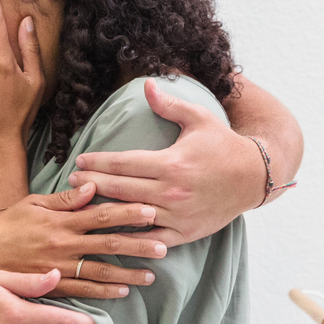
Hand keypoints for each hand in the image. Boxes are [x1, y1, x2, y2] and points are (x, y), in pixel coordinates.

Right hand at [0, 184, 168, 298]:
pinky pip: (83, 290)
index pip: (100, 214)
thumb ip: (64, 199)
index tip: (151, 211)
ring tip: (151, 274)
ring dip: (128, 272)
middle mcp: (63, 245)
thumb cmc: (6, 228)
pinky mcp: (53, 287)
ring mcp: (59, 268)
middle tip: (164, 244)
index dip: (127, 212)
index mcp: (60, 221)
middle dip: (137, 243)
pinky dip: (104, 291)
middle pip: (107, 243)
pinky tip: (123, 292)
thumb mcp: (32, 205)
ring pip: (100, 270)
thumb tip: (92, 186)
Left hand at [72, 78, 264, 243]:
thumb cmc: (223, 145)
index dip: (97, 163)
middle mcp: (172, 191)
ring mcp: (178, 215)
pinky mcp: (185, 232)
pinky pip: (151, 239)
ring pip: (131, 216)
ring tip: (80, 208)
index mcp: (171, 163)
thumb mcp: (199, 119)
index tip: (79, 161)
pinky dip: (130, 239)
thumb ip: (170, 105)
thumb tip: (147, 84)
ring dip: (103, 212)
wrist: (254, 177)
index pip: (124, 163)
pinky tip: (110, 236)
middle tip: (69, 183)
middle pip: (120, 189)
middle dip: (91, 185)